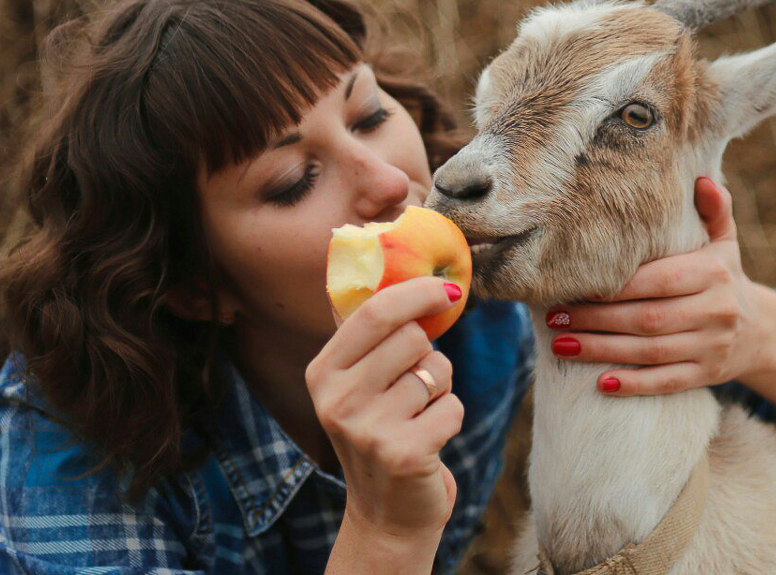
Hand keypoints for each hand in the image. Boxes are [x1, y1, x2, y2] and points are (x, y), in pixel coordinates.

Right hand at [305, 276, 464, 536]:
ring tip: (418, 416)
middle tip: (415, 385)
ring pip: (438, 371)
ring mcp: (367, 429)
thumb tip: (388, 263)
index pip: (374, 311)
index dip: (417, 292)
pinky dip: (451, 419)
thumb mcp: (358, 383)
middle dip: (429, 356)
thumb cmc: (381, 431)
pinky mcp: (403, 453)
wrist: (387, 512)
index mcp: (322, 372)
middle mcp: (336, 400)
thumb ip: (368, 332)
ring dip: (441, 390)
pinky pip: (453, 407)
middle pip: (412, 337)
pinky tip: (428, 440)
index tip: (448, 288)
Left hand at [543, 176, 774, 395]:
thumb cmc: (723, 276)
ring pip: (651, 353)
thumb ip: (714, 210)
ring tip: (561, 345)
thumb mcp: (724, 241)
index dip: (616, 285)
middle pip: (648, 318)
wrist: (759, 331)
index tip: (574, 284)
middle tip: (554, 316)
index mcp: (713, 273)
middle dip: (596, 319)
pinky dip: (634, 385)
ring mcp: (712, 347)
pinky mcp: (707, 376)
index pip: (658, 280)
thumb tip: (700, 180)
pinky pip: (667, 383)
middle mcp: (716, 311)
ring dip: (602, 351)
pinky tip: (600, 384)